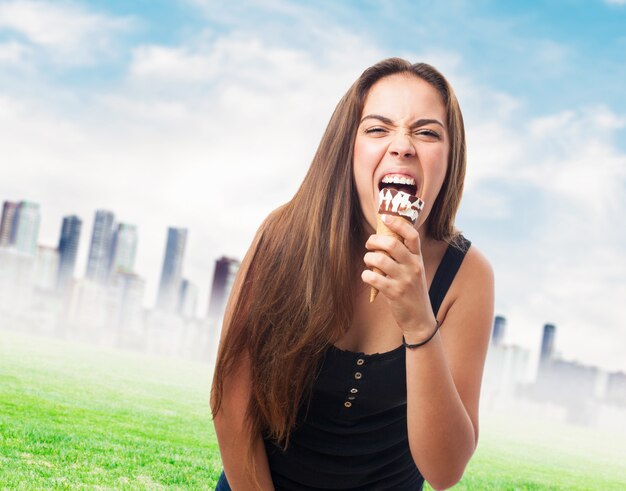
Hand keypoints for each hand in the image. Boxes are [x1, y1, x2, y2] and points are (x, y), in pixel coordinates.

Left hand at [361, 214, 436, 337]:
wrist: (419, 318)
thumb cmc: (412, 290)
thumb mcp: (413, 270)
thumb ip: (403, 255)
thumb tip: (383, 237)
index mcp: (418, 258)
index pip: (412, 235)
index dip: (398, 223)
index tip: (385, 218)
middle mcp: (413, 267)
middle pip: (392, 244)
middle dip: (374, 241)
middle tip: (369, 245)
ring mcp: (404, 280)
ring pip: (379, 260)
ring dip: (368, 258)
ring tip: (368, 263)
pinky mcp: (394, 293)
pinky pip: (373, 277)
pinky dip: (366, 275)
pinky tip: (368, 277)